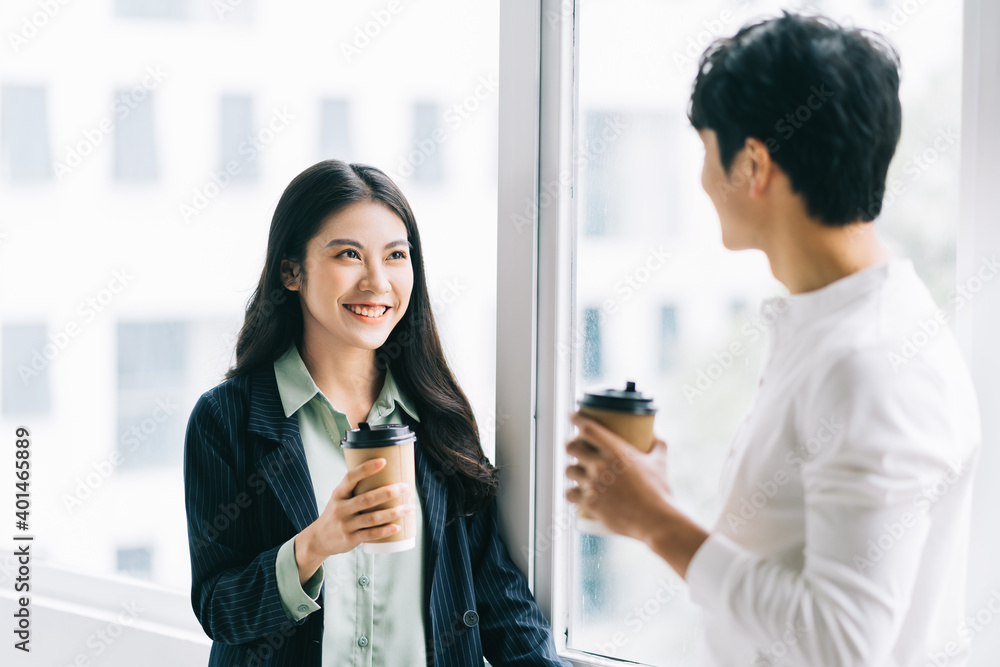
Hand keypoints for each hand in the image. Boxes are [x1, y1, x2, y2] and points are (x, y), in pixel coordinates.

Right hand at [295, 458, 412, 582]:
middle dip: (388, 493)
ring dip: (392, 513)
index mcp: (338, 494)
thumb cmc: (336, 513)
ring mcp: (345, 525)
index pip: (351, 478)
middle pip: (366, 499)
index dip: (366, 468)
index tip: (383, 461)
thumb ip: (357, 488)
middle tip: (405, 487)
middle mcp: (341, 508)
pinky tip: (397, 527)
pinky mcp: (350, 539)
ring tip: (408, 508)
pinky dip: (384, 531)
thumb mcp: (340, 497)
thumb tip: (385, 472)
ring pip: (372, 518)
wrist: (319, 539)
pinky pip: (370, 535)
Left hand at [564, 413, 672, 540]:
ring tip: (576, 470)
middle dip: (570, 444)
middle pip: (571, 446)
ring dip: (571, 469)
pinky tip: (574, 491)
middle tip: (574, 446)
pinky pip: (569, 493)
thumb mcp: (659, 462)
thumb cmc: (659, 491)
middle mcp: (600, 465)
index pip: (587, 427)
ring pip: (568, 470)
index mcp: (616, 450)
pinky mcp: (589, 503)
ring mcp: (593, 485)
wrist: (655, 520)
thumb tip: (655, 433)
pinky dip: (571, 492)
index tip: (572, 415)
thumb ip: (657, 444)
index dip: (576, 418)